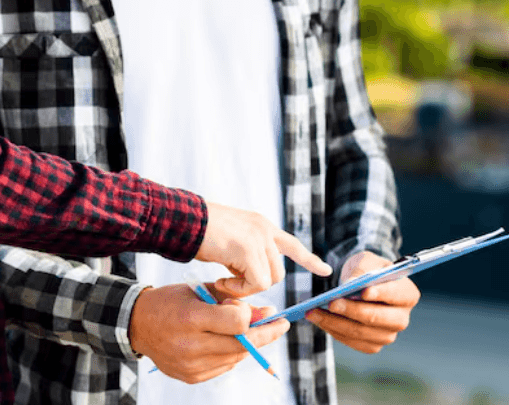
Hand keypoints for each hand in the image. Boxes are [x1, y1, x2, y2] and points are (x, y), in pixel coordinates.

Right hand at [129, 283, 289, 383]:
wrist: (137, 324)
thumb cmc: (171, 301)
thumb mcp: (200, 290)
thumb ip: (232, 300)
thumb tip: (266, 312)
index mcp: (191, 318)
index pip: (238, 323)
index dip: (254, 316)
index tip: (265, 310)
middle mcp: (190, 345)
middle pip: (242, 344)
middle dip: (265, 334)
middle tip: (281, 324)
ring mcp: (190, 365)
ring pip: (236, 357)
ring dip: (249, 344)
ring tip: (254, 330)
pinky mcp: (191, 377)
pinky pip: (224, 367)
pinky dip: (232, 354)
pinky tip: (229, 341)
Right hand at [196, 202, 331, 296]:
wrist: (182, 220)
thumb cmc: (197, 232)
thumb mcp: (230, 240)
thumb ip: (245, 253)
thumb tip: (250, 276)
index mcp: (261, 225)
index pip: (292, 244)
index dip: (309, 260)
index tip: (326, 270)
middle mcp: (264, 229)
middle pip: (278, 272)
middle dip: (257, 284)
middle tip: (228, 283)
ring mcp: (258, 238)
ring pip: (269, 280)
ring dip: (246, 288)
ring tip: (222, 281)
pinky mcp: (248, 249)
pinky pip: (256, 283)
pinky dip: (239, 289)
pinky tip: (220, 281)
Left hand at [306, 251, 419, 353]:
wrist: (364, 286)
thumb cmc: (367, 270)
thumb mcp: (366, 261)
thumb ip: (360, 270)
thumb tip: (349, 285)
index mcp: (407, 294)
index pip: (396, 295)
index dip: (381, 294)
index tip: (364, 291)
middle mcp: (402, 318)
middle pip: (377, 318)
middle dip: (351, 311)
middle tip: (331, 302)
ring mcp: (388, 335)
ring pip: (361, 332)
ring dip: (335, 322)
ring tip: (314, 312)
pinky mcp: (373, 345)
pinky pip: (353, 342)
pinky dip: (334, 331)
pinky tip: (320, 320)